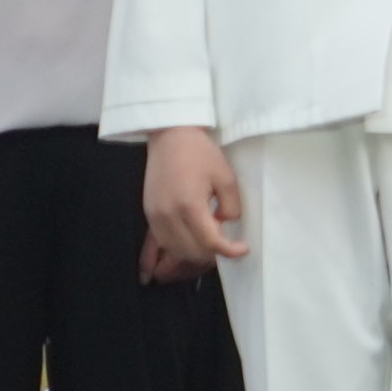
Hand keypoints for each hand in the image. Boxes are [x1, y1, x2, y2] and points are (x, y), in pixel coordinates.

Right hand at [140, 127, 244, 273]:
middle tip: (229, 243)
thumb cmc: (201, 153)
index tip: (242, 249)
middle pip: (190, 251)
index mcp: (189, 205)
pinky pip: (162, 241)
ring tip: (212, 239)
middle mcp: (167, 215)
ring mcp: (154, 216)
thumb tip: (227, 224)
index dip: (228, 250)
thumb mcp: (226, 177)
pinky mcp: (148, 214)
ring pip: (174, 250)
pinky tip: (194, 238)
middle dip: (212, 253)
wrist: (171, 137)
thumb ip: (230, 205)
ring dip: (195, 252)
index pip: (209, 241)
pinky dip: (179, 246)